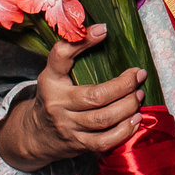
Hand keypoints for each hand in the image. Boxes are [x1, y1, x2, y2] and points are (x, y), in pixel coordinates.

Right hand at [0, 26, 146, 169]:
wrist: (36, 134)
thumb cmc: (54, 97)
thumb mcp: (56, 74)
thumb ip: (74, 52)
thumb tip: (103, 29)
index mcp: (50, 80)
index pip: (61, 56)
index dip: (82, 41)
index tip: (104, 30)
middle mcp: (57, 103)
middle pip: (95, 96)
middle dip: (123, 86)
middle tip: (138, 76)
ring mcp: (67, 127)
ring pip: (103, 119)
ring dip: (128, 106)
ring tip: (139, 96)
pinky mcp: (77, 144)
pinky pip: (104, 141)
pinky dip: (124, 131)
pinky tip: (135, 119)